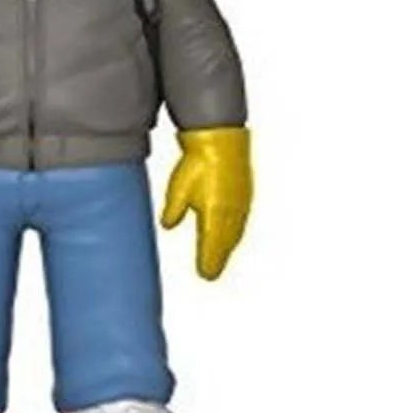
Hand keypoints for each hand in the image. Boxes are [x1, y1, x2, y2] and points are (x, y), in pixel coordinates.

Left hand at [161, 126, 252, 279]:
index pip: (211, 247)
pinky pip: (240, 221)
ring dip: (227, 247)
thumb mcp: (179, 188)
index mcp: (215, 215)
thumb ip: (174, 210)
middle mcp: (231, 214)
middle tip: (210, 273)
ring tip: (220, 258)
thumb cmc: (199, 161)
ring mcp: (240, 204)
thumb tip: (168, 224)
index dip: (208, 262)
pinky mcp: (244, 194)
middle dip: (218, 259)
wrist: (220, 137)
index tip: (204, 275)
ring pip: (235, 234)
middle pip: (225, 244)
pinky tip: (231, 234)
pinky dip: (235, 232)